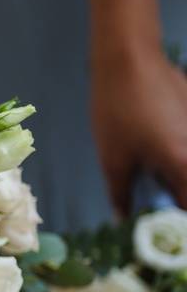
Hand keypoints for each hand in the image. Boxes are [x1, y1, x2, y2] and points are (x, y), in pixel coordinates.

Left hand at [90, 48, 186, 213]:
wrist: (131, 59)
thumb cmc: (118, 111)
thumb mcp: (113, 159)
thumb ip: (121, 193)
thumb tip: (122, 219)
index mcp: (185, 165)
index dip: (177, 224)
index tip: (162, 232)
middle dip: (176, 202)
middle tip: (155, 210)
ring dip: (176, 180)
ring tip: (155, 185)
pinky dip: (178, 160)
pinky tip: (159, 159)